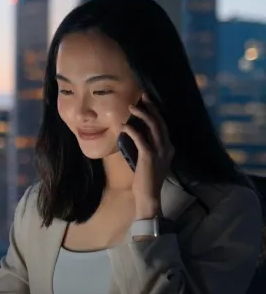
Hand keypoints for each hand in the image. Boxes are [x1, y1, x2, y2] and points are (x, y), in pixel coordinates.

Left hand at [121, 93, 173, 218]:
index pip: (163, 126)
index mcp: (169, 148)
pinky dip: (132, 130)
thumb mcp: (150, 161)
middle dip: (151, 108)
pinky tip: (124, 126)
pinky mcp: (149, 157)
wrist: (149, 195)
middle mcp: (167, 147)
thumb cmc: (146, 180)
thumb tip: (137, 135)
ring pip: (152, 127)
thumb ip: (148, 148)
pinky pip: (140, 138)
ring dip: (141, 115)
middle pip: (160, 122)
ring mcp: (159, 152)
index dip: (156, 112)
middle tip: (142, 97)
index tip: (147, 102)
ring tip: (131, 108)